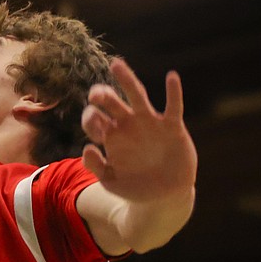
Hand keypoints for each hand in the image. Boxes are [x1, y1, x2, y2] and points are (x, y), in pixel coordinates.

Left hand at [81, 58, 196, 203]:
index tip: (94, 130)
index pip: (94, 119)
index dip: (90, 120)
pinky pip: (173, 107)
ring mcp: (150, 124)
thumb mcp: (110, 181)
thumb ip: (96, 166)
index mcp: (110, 136)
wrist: (163, 197)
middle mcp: (128, 125)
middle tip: (95, 94)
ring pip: (137, 96)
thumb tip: (87, 149)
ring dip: (127, 81)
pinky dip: (174, 93)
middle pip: (112, 103)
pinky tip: (172, 76)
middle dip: (102, 96)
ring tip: (116, 64)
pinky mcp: (172, 128)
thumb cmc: (133, 187)